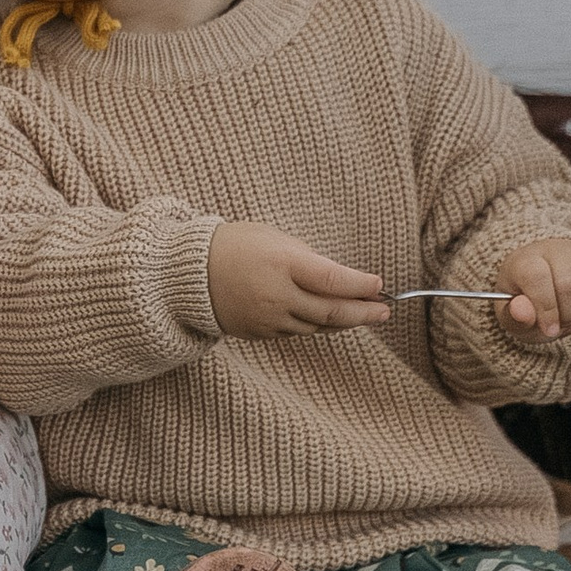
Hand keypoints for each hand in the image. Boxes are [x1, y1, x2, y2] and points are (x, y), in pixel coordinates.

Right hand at [207, 222, 389, 339]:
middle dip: (364, 312)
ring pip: (318, 327)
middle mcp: (278, 295)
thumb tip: (338, 278)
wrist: (186, 274)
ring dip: (344, 322)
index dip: (363, 286)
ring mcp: (268, 318)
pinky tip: (328, 319)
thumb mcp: (272, 237)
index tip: (380, 284)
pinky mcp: (260, 333)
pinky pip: (297, 332)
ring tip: (363, 315)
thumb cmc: (231, 246)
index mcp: (283, 264)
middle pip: (333, 312)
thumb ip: (306, 258)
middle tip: (385, 310)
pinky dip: (317, 326)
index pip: (336, 281)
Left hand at [494, 238, 570, 342]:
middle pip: (570, 286)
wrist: (556, 289)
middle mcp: (559, 250)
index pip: (537, 277)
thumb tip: (521, 310)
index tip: (549, 329)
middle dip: (567, 315)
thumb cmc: (531, 304)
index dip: (544, 308)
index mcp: (527, 259)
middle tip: (561, 321)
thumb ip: (514, 317)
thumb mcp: (514, 316)